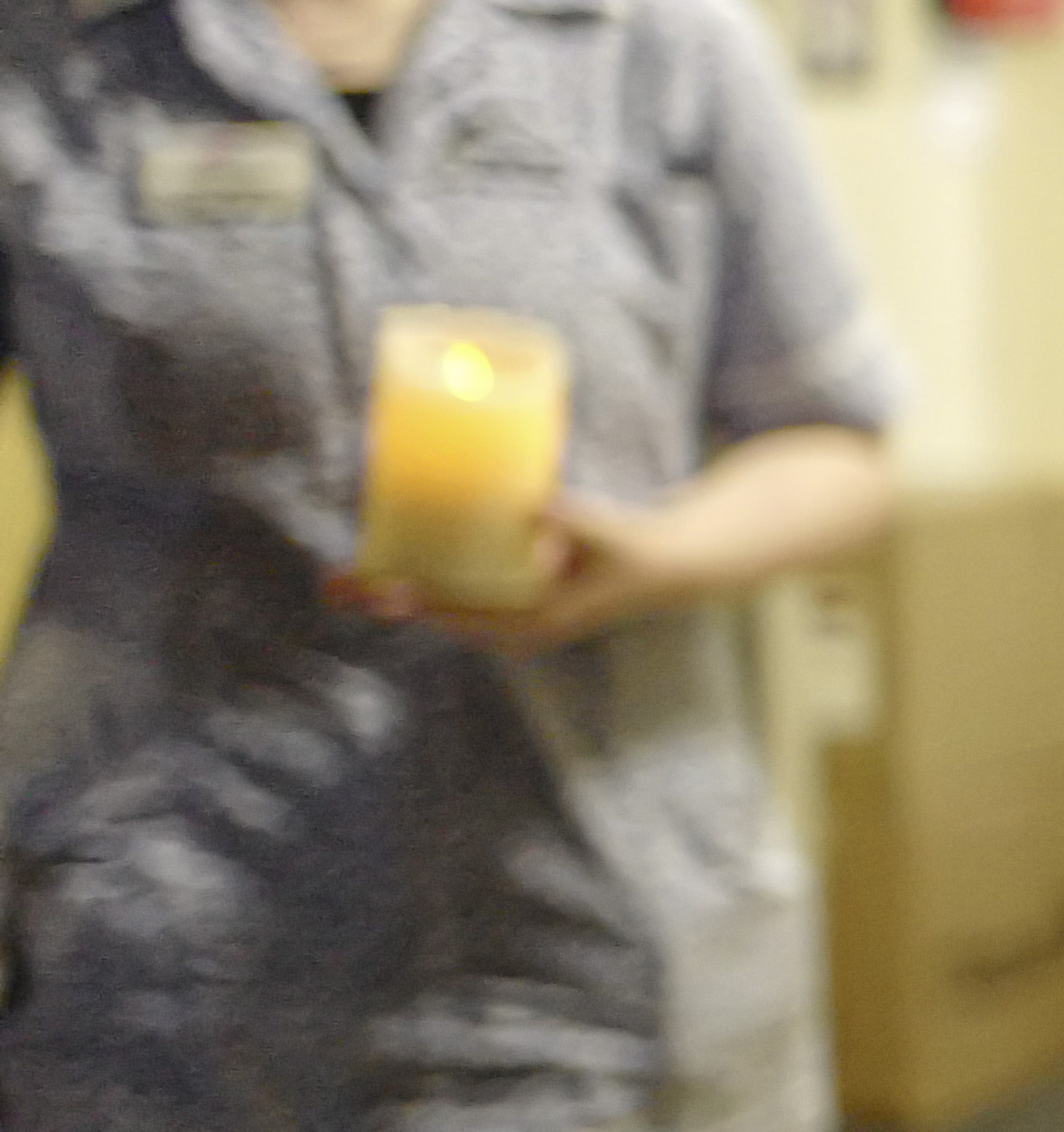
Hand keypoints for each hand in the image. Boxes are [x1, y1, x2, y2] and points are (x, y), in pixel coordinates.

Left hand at [331, 495, 705, 653]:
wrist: (662, 564)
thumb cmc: (635, 549)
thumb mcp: (611, 537)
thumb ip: (575, 523)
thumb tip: (535, 508)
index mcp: (532, 621)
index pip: (461, 615)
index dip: (416, 602)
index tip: (379, 592)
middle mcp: (511, 624)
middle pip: (434, 613)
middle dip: (381, 599)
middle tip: (331, 583)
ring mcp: (507, 611)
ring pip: (436, 604)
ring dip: (389, 589)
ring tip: (340, 578)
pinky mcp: (507, 593)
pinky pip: (452, 588)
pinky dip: (418, 577)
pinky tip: (389, 557)